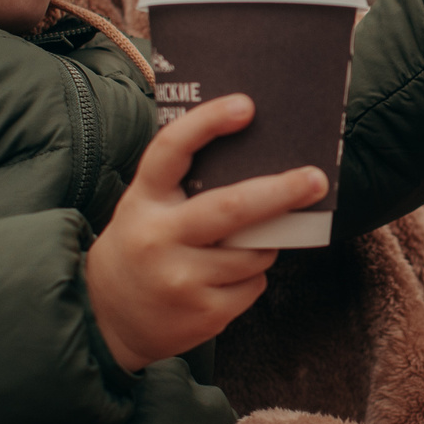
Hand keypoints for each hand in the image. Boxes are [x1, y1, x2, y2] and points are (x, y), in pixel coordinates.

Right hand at [85, 94, 326, 372]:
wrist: (108, 318)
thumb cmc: (142, 247)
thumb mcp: (147, 209)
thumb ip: (187, 187)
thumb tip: (262, 166)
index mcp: (143, 200)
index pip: (171, 150)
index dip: (208, 123)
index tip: (246, 105)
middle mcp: (158, 238)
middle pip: (233, 207)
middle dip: (282, 192)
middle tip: (316, 180)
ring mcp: (181, 279)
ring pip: (255, 253)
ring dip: (262, 246)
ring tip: (238, 248)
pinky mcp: (203, 313)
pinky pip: (254, 285)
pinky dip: (250, 279)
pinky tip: (221, 283)